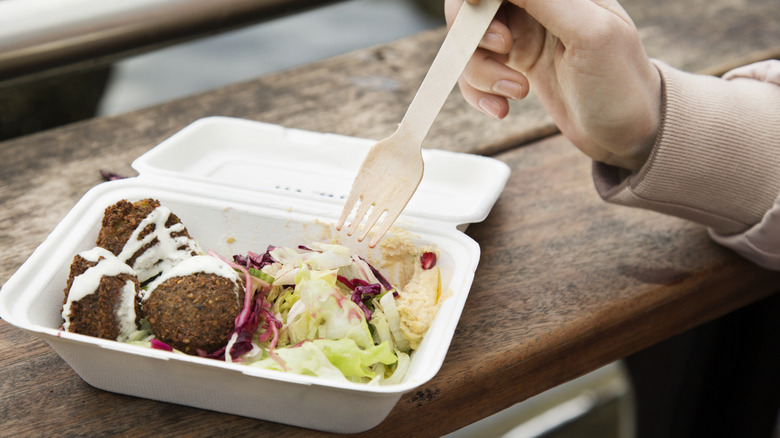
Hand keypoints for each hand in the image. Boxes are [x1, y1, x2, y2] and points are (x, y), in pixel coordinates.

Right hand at [446, 0, 661, 170]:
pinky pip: (475, 71)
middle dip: (475, 32)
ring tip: (517, 92)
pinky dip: (479, 92)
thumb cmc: (620, 83)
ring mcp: (523, 32)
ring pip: (468, 42)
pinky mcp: (514, 63)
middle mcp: (537, 4)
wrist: (627, 134)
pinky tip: (502, 108)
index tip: (477, 9)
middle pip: (472, 6)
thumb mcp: (589, 32)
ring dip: (482, 71)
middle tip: (504, 50)